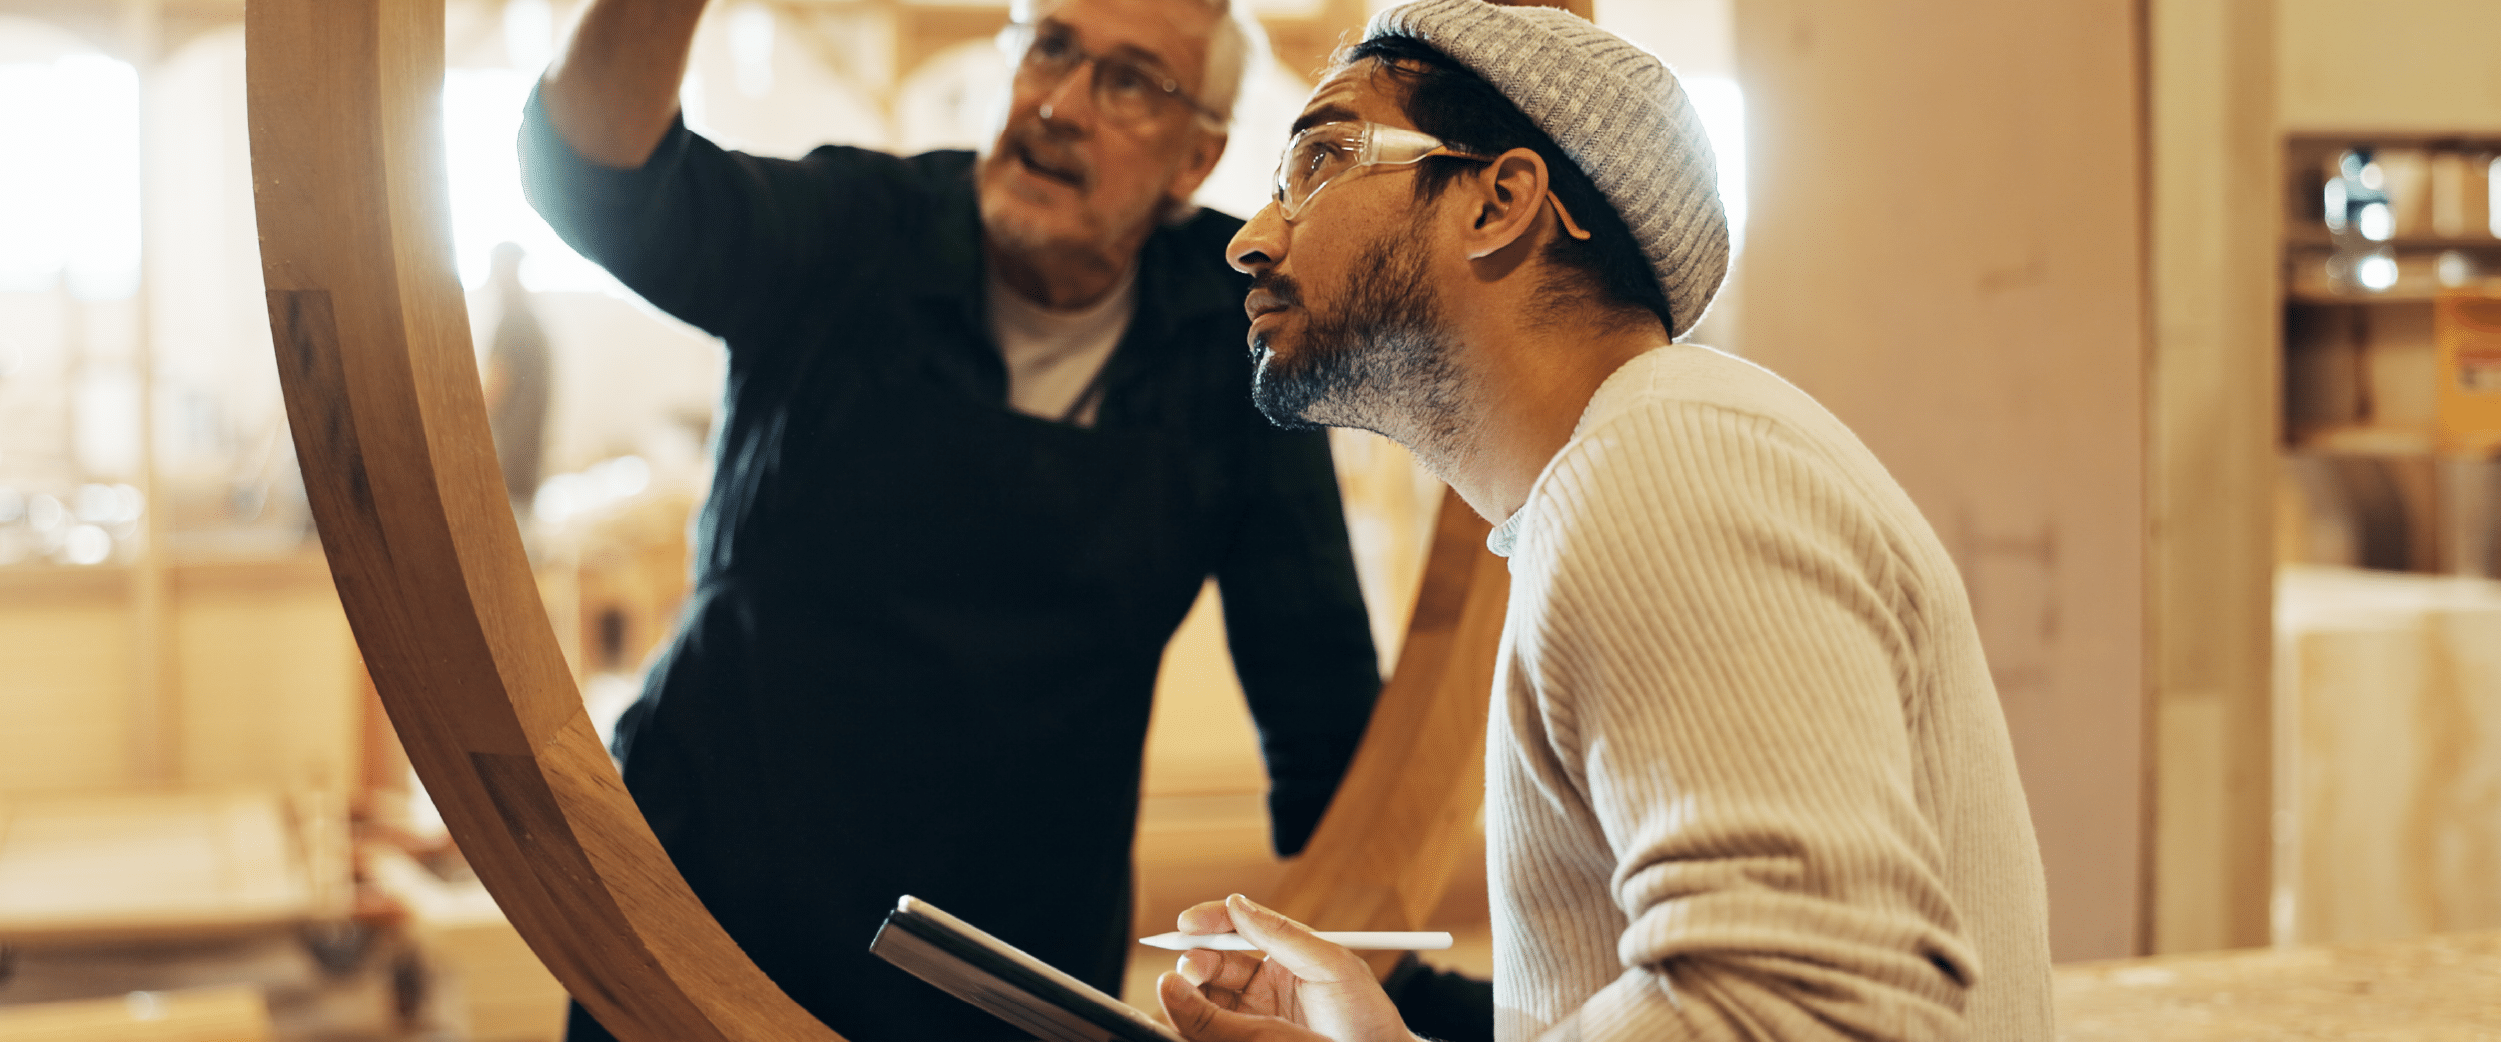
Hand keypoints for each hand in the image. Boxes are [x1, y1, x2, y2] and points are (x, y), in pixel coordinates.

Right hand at [1154, 894, 1413, 1041]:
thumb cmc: (1364, 1013)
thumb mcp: (1331, 965)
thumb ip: (1285, 934)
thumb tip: (1239, 904)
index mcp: (1287, 951)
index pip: (1240, 927)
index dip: (1211, 920)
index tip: (1187, 923)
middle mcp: (1268, 977)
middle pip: (1217, 959)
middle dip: (1196, 956)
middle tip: (1188, 967)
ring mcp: (1258, 1009)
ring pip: (1211, 990)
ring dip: (1192, 986)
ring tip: (1184, 989)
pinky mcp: (1253, 1035)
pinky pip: (1217, 1022)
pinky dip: (1197, 1014)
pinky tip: (1189, 1011)